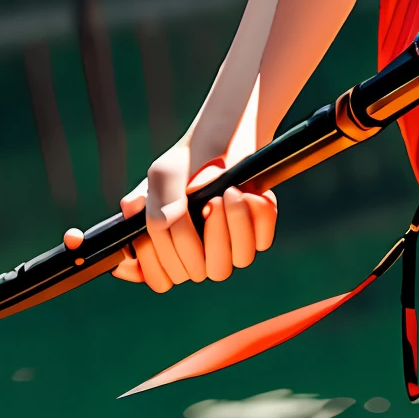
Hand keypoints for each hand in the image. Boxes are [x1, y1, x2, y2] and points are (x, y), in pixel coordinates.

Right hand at [112, 138, 277, 290]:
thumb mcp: (165, 174)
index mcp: (166, 247)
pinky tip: (248, 193)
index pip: (162, 279)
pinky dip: (257, 216)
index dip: (160, 264)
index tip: (162, 229)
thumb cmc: (188, 160)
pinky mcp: (257, 231)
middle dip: (199, 239)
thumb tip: (162, 225)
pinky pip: (262, 241)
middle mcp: (198, 252)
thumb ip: (156, 200)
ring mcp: (228, 244)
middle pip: (199, 273)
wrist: (223, 138)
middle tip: (207, 202)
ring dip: (232, 225)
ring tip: (227, 194)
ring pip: (236, 260)